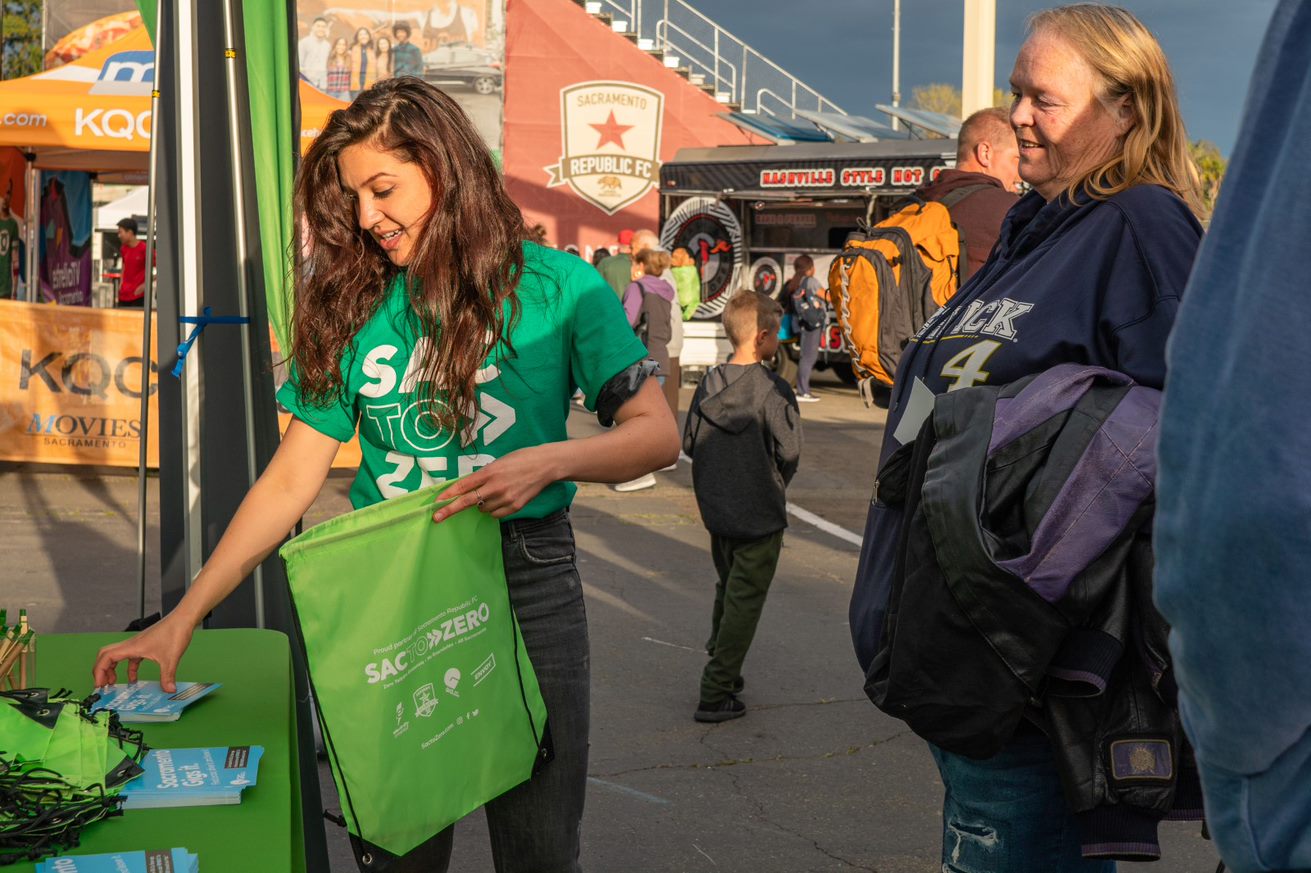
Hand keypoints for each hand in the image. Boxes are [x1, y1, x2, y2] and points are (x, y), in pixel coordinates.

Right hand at [92, 613, 194, 691]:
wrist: (183, 618)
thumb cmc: (175, 632)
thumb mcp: (170, 658)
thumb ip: (168, 676)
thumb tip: (169, 690)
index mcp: (132, 647)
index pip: (106, 658)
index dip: (99, 672)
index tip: (100, 685)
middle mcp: (131, 644)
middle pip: (106, 655)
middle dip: (101, 670)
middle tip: (103, 684)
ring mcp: (138, 644)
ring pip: (117, 656)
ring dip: (112, 669)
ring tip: (114, 683)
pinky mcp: (145, 645)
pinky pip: (131, 658)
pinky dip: (129, 668)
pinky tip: (133, 678)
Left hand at [432, 445, 557, 522]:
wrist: (545, 465)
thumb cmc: (521, 459)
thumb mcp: (498, 463)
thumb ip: (483, 476)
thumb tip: (467, 489)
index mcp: (490, 472)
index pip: (464, 485)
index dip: (448, 494)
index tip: (437, 501)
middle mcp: (495, 486)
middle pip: (467, 501)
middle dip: (450, 510)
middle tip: (436, 517)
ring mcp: (505, 498)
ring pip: (482, 509)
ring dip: (481, 504)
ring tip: (493, 493)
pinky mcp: (515, 507)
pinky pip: (495, 514)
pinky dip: (493, 510)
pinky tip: (500, 500)